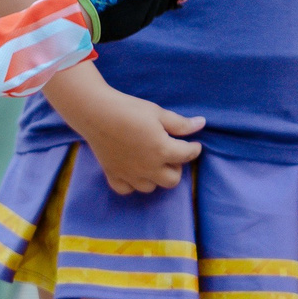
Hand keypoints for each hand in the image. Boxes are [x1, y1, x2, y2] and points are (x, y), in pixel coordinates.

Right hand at [47, 64, 201, 194]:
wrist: (95, 112)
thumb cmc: (128, 109)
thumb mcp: (158, 112)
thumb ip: (180, 123)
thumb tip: (201, 124)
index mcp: (162, 150)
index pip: (188, 155)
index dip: (194, 149)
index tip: (194, 144)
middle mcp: (148, 168)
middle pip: (172, 180)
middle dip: (176, 167)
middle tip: (171, 154)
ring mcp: (130, 174)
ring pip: (151, 187)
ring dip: (156, 177)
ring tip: (152, 162)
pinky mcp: (113, 174)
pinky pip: (126, 189)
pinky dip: (132, 184)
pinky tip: (133, 171)